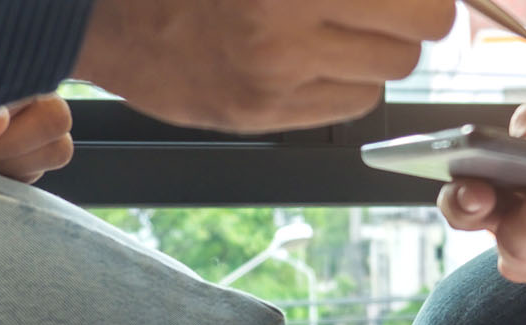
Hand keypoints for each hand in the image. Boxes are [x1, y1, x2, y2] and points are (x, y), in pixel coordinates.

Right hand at [72, 0, 454, 133]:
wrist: (101, 9)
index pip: (423, 3)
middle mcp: (288, 24)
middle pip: (416, 36)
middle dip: (408, 15)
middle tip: (377, 2)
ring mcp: (276, 74)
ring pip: (388, 72)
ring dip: (376, 47)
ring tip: (333, 23)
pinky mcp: (260, 112)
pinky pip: (350, 104)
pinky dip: (345, 80)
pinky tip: (310, 54)